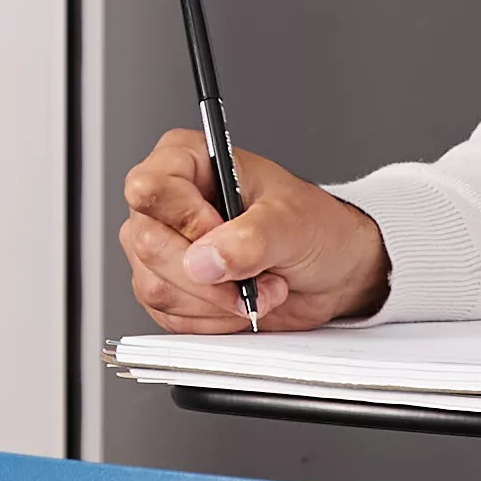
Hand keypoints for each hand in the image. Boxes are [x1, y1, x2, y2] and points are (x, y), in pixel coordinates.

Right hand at [115, 132, 390, 333]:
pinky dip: (212, 320)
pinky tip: (240, 302)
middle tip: (254, 273)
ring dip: (216, 301)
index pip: (149, 188)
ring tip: (257, 286)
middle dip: (209, 275)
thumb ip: (251, 238)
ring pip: (155, 287)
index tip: (225, 235)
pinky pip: (168, 317)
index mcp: (186, 161)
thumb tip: (206, 260)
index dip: (186, 221)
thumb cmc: (315, 227)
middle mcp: (166, 203)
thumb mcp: (292, 223)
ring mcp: (163, 247)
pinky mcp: (169, 287)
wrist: (332, 271)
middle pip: (148, 244)